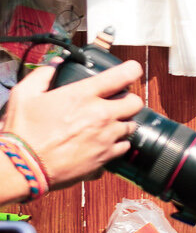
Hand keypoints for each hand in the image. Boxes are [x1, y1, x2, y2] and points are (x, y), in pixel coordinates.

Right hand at [3, 59, 143, 189]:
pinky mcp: (105, 157)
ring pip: (131, 125)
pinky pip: (124, 146)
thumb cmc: (22, 132)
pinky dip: (117, 143)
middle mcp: (101, 115)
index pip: (123, 75)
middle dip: (128, 100)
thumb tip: (57, 64)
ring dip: (122, 122)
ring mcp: (106, 137)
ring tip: (107, 124)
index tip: (131, 71)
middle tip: (117, 102)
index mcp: (83, 95)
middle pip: (135, 102)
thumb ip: (43, 75)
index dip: (131, 70)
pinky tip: (104, 142)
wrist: (23, 168)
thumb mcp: (24, 95)